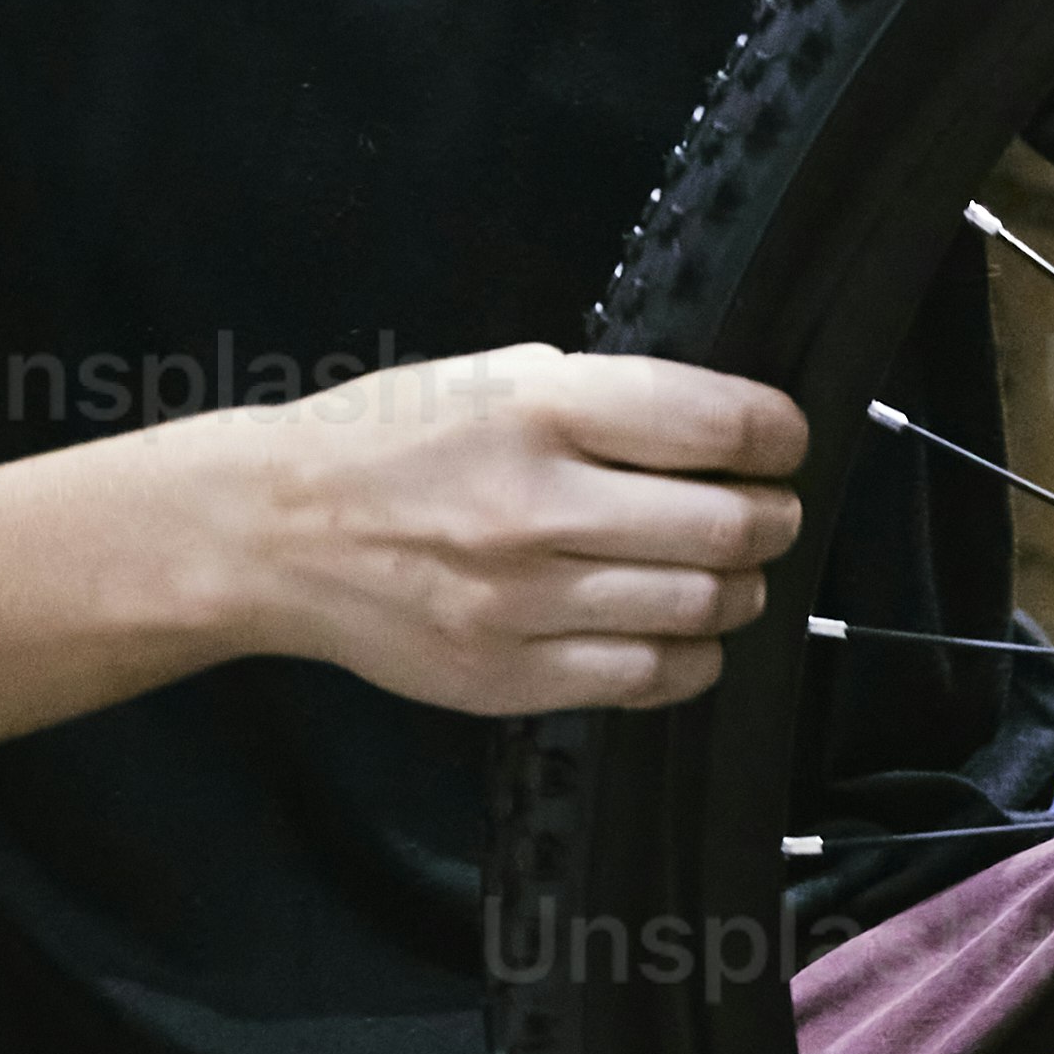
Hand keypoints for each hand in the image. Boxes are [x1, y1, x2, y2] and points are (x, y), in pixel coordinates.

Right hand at [197, 342, 803, 716]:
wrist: (269, 533)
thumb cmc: (386, 441)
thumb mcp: (490, 376)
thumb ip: (599, 397)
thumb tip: (714, 427)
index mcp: (538, 410)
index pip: (715, 422)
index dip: (777, 434)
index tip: (784, 442)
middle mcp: (534, 506)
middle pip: (727, 525)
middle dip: (773, 518)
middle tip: (769, 512)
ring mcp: (520, 602)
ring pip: (700, 606)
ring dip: (740, 589)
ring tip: (728, 571)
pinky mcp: (505, 677)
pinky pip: (645, 677)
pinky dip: (691, 657)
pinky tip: (681, 631)